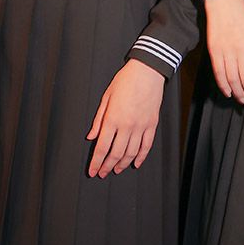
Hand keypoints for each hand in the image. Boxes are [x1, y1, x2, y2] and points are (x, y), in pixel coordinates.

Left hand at [86, 59, 164, 178]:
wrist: (147, 71)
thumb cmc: (125, 81)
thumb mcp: (106, 97)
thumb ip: (98, 119)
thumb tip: (91, 136)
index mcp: (113, 119)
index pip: (102, 147)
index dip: (96, 162)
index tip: (93, 171)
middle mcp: (127, 125)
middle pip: (116, 154)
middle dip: (107, 166)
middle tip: (102, 173)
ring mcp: (141, 126)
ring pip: (131, 153)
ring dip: (122, 164)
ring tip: (116, 170)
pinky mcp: (152, 124)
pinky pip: (146, 146)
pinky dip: (141, 157)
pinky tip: (135, 163)